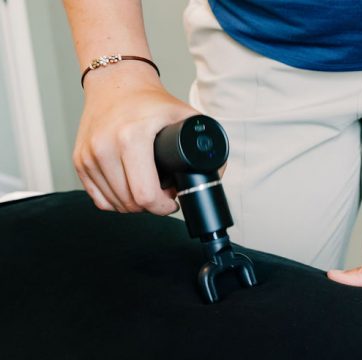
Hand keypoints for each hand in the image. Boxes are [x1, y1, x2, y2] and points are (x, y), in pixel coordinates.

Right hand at [74, 64, 197, 214]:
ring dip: (134, 205)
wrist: (115, 82)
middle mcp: (105, 146)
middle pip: (131, 204)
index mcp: (132, 137)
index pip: (146, 195)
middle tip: (162, 195)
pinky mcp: (79, 160)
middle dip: (151, 206)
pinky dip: (115, 201)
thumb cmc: (150, 100)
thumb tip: (215, 172)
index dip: (163, 206)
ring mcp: (89, 155)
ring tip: (147, 189)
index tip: (171, 201)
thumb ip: (205, 141)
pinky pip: (98, 199)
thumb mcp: (183, 115)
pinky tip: (128, 189)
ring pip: (115, 205)